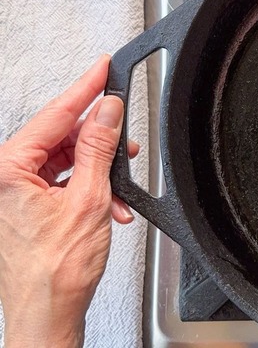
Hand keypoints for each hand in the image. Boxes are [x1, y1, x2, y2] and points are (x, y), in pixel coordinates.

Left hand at [0, 56, 136, 347]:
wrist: (48, 310)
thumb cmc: (54, 269)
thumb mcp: (89, 198)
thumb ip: (99, 147)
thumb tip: (107, 111)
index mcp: (9, 168)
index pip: (55, 115)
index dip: (85, 89)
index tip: (103, 67)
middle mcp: (7, 177)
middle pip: (61, 137)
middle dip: (99, 139)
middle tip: (125, 131)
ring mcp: (17, 192)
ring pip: (66, 160)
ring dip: (100, 170)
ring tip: (122, 183)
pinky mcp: (31, 206)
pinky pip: (65, 181)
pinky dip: (91, 188)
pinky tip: (112, 203)